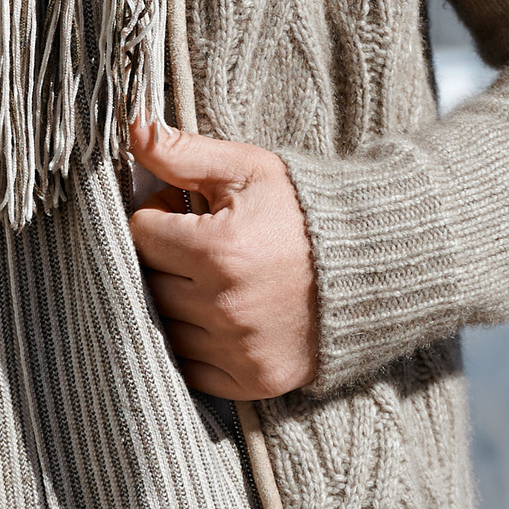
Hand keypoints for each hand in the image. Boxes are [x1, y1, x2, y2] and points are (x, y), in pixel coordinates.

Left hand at [125, 118, 318, 400]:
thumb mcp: (247, 169)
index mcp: (218, 249)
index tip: (182, 211)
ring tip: (211, 278)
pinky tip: (222, 315)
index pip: (141, 235)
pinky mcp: (253, 380)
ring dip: (177, 303)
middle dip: (165, 259)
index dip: (157, 216)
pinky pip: (191, 370)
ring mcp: (239, 349)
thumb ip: (182, 152)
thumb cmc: (305, 208)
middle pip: (149, 282)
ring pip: (165, 327)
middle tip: (197, 243)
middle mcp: (225, 305)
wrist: (375, 261)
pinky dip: (196, 345)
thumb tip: (132, 128)